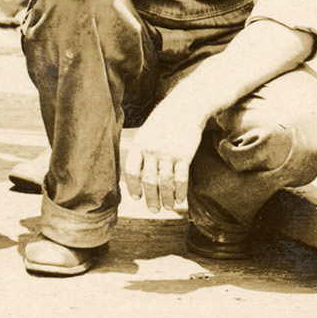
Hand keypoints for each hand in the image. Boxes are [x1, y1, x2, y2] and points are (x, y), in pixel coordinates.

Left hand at [121, 99, 208, 214]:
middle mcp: (151, 150)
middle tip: (153, 210)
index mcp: (139, 145)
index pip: (131, 171)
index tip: (137, 197)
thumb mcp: (146, 133)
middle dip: (150, 199)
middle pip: (148, 181)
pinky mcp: (184, 155)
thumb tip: (138, 175)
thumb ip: (141, 152)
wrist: (185, 108)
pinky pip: (180, 179)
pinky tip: (180, 199)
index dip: (133, 187)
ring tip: (168, 207)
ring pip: (164, 183)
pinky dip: (180, 192)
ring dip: (166, 199)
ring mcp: (168, 153)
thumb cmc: (164, 122)